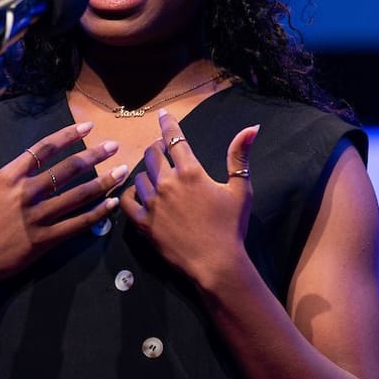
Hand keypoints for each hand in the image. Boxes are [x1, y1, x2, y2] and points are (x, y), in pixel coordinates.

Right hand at [0, 120, 127, 289]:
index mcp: (8, 177)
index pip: (43, 149)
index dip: (67, 136)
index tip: (87, 127)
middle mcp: (26, 194)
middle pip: (67, 169)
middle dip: (94, 156)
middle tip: (114, 145)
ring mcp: (37, 218)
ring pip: (77, 196)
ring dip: (103, 182)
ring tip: (123, 172)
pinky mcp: (44, 241)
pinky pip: (76, 225)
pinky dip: (96, 214)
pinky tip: (112, 205)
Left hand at [118, 109, 259, 287]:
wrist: (216, 264)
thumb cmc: (231, 226)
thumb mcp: (241, 189)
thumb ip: (239, 156)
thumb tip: (251, 128)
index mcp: (190, 172)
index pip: (174, 138)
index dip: (167, 124)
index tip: (162, 114)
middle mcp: (167, 183)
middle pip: (152, 154)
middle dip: (155, 147)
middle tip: (160, 148)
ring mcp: (152, 203)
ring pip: (139, 176)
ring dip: (146, 172)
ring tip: (154, 176)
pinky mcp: (142, 222)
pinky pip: (126, 200)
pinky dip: (129, 193)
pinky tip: (137, 193)